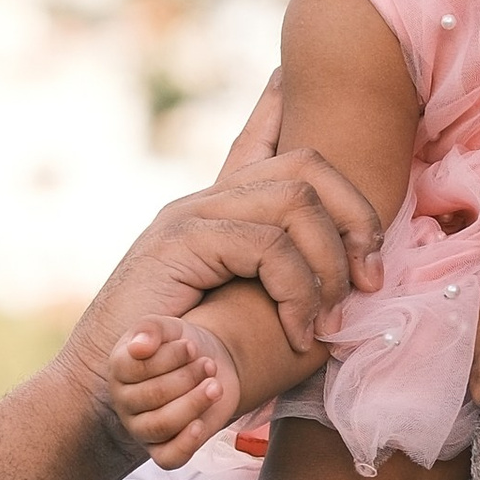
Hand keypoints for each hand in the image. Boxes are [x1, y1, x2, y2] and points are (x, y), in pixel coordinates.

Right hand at [55, 77, 385, 456]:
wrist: (109, 394)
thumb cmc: (182, 369)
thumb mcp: (240, 318)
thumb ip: (278, 290)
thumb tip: (344, 291)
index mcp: (214, 214)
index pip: (256, 146)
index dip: (281, 111)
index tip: (295, 85)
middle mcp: (202, 202)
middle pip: (303, 166)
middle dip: (356, 217)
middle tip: (370, 279)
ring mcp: (189, 217)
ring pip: (293, 202)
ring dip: (329, 264)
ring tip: (330, 316)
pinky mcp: (179, 244)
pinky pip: (268, 246)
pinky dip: (298, 290)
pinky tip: (299, 329)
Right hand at [109, 315, 244, 471]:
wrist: (210, 365)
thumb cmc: (183, 347)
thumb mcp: (168, 328)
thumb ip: (150, 329)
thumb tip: (138, 347)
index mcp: (119, 370)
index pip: (136, 367)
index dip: (169, 357)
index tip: (191, 346)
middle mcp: (125, 402)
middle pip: (152, 396)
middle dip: (188, 377)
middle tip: (208, 364)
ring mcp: (142, 428)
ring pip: (162, 425)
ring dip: (194, 403)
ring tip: (214, 385)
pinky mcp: (163, 449)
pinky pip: (168, 459)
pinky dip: (186, 444)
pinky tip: (201, 425)